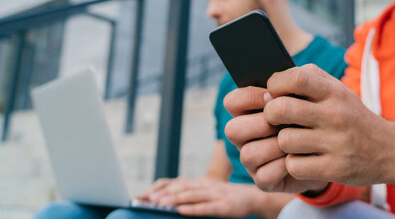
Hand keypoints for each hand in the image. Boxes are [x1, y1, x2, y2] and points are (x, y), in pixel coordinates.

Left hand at [136, 177, 290, 217]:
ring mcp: (214, 195)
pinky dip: (193, 209)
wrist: (252, 197)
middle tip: (145, 199)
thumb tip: (170, 190)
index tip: (142, 195)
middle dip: (161, 194)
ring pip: (191, 195)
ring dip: (174, 199)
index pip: (174, 183)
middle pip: (180, 188)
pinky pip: (207, 207)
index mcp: (199, 182)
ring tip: (159, 203)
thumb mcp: (207, 190)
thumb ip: (191, 190)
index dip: (158, 188)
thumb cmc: (226, 196)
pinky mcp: (224, 206)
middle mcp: (205, 185)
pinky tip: (182, 211)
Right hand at [224, 86, 328, 193]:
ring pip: (248, 154)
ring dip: (277, 146)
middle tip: (286, 121)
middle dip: (262, 124)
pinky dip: (285, 166)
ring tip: (299, 141)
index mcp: (248, 111)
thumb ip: (289, 84)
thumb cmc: (313, 116)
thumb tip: (274, 87)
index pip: (233, 101)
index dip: (249, 97)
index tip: (272, 96)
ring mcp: (251, 160)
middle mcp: (244, 136)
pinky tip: (301, 158)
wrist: (334, 147)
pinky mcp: (263, 181)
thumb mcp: (305, 96)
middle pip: (233, 129)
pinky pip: (265, 175)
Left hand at [226, 64, 394, 194]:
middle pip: (280, 109)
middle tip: (275, 120)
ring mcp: (337, 143)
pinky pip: (294, 166)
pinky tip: (303, 159)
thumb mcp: (338, 90)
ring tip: (292, 142)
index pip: (295, 78)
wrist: (390, 150)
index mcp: (334, 92)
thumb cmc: (352, 117)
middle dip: (270, 115)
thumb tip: (271, 84)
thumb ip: (308, 78)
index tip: (274, 93)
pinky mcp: (336, 169)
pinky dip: (293, 164)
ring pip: (284, 141)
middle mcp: (336, 115)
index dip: (275, 84)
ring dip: (282, 143)